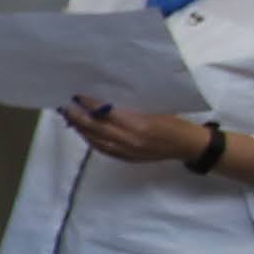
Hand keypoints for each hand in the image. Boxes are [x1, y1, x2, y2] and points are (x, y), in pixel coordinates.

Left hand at [62, 97, 213, 164]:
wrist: (188, 146)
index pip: (105, 113)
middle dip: (78, 117)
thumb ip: (130, 108)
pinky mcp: (127, 158)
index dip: (90, 104)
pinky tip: (84, 133)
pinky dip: (91, 140)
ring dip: (81, 129)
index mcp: (138, 124)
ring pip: (96, 140)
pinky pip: (103, 150)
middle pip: (96, 128)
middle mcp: (129, 140)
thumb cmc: (174, 122)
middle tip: (66, 107)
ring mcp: (127, 151)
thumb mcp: (153, 109)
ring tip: (70, 118)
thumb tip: (105, 100)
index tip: (78, 95)